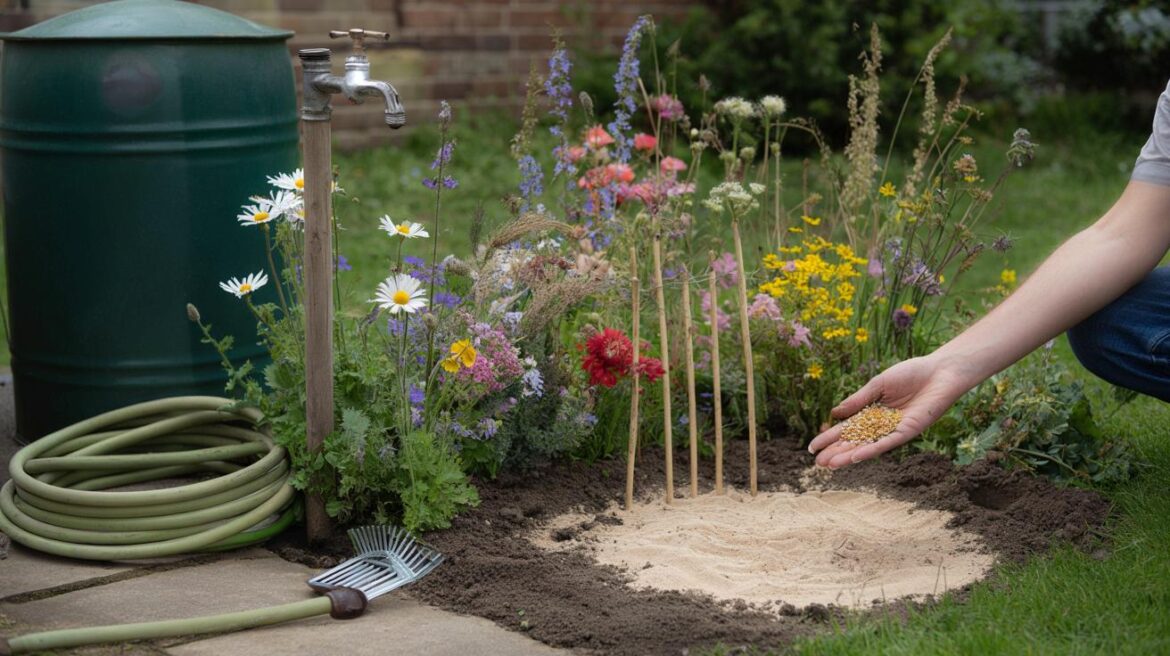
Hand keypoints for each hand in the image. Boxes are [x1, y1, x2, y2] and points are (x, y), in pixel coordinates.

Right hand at [808, 355, 972, 467]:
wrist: (940, 372)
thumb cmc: (910, 373)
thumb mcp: (878, 385)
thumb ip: (858, 400)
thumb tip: (834, 414)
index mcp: (871, 411)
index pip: (846, 428)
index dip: (829, 437)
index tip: (812, 447)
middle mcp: (881, 424)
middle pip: (854, 441)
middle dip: (836, 451)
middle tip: (817, 463)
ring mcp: (893, 430)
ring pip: (867, 446)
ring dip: (849, 456)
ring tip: (830, 465)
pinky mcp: (907, 432)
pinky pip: (886, 444)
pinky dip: (870, 450)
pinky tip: (855, 457)